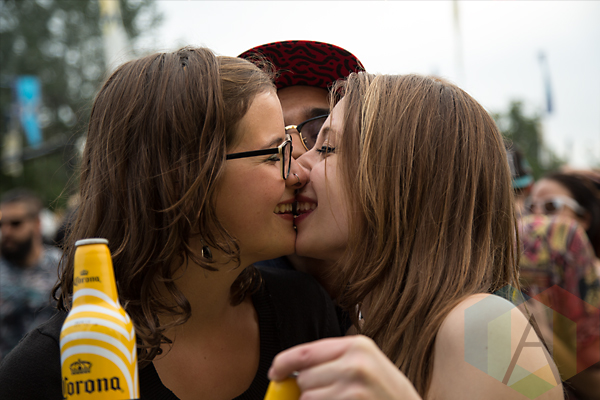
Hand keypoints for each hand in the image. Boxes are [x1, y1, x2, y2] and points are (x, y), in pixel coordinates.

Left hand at [268, 335, 421, 399]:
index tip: (276, 372)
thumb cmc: (388, 394)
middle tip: (328, 396)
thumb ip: (335, 362)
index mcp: (357, 346)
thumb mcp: (368, 367)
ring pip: (308, 398)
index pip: (306, 352)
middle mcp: (356, 363)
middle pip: (304, 378)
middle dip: (307, 391)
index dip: (284, 362)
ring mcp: (355, 388)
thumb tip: (293, 371)